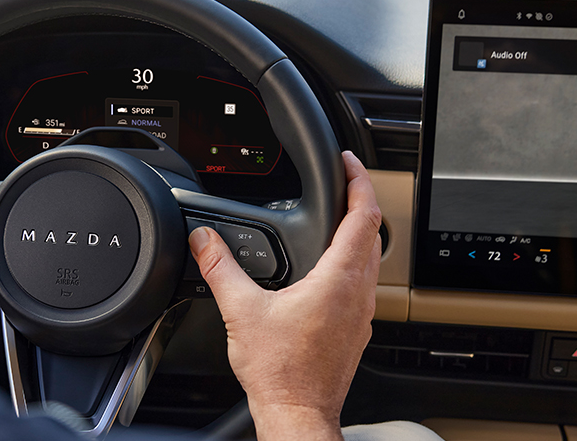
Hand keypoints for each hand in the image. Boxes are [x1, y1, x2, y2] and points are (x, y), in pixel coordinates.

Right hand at [188, 151, 380, 440]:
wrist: (297, 414)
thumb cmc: (280, 372)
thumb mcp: (241, 311)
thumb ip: (220, 268)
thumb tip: (203, 241)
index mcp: (339, 280)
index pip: (363, 216)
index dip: (358, 181)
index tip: (349, 163)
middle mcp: (359, 294)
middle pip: (373, 232)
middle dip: (359, 201)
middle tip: (343, 183)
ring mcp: (362, 314)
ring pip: (371, 259)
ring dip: (358, 233)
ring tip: (337, 219)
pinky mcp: (356, 331)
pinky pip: (363, 284)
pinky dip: (352, 263)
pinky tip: (328, 271)